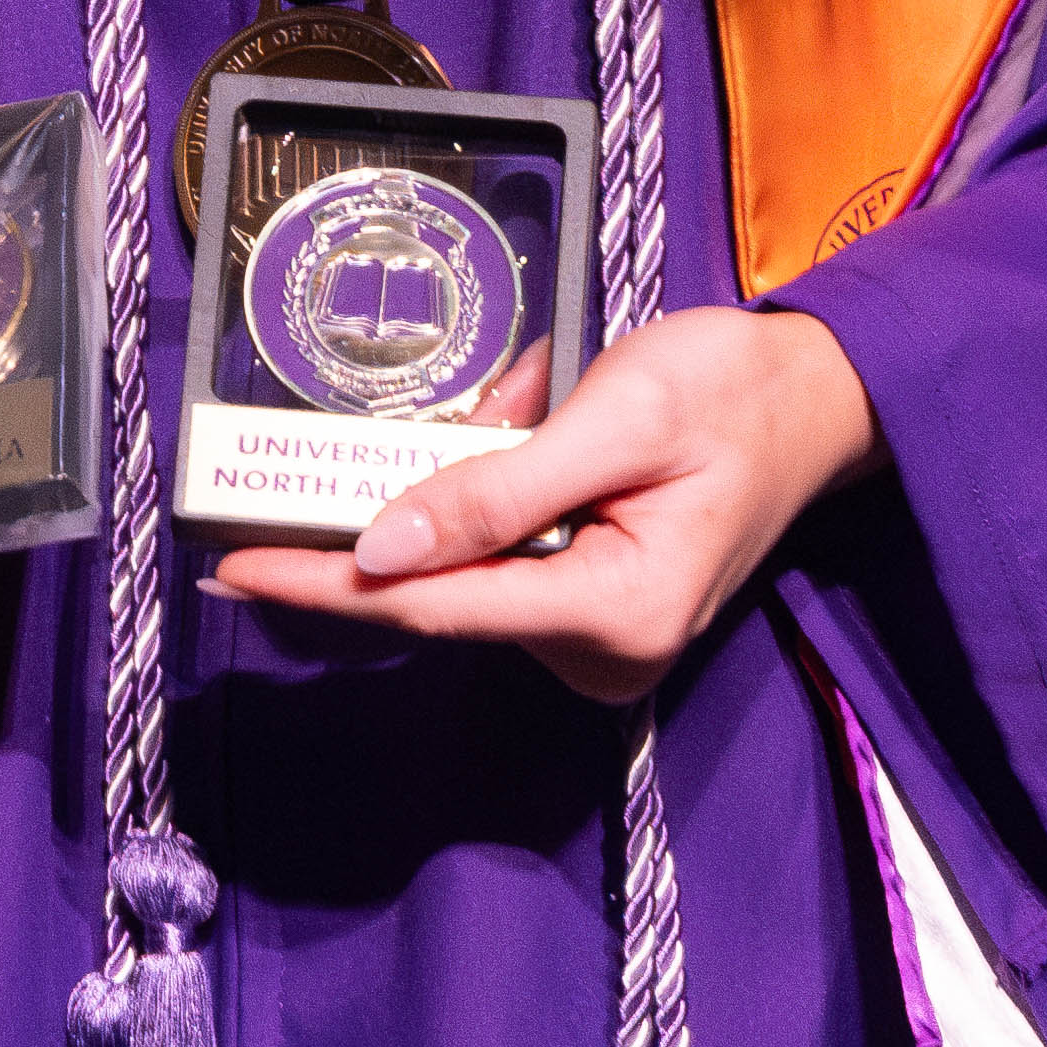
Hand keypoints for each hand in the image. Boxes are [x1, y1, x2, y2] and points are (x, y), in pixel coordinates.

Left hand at [216, 301, 876, 705]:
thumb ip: (497, 488)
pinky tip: (532, 430)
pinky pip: (498, 568)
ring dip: (452, 496)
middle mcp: (605, 655)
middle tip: (367, 444)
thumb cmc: (728, 392)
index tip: (229, 570)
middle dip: (395, 513)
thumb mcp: (616, 417)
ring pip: (464, 578)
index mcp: (619, 614)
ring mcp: (600, 647)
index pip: (434, 608)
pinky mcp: (592, 622)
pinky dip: (484, 506)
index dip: (323, 586)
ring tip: (529, 402)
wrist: (817, 400)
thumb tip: (379, 553)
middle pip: (440, 600)